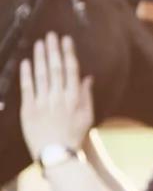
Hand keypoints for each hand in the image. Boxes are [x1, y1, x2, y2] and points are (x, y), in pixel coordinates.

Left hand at [19, 32, 92, 159]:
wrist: (57, 155)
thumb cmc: (74, 136)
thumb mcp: (87, 116)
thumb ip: (86, 95)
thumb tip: (87, 77)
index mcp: (75, 98)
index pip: (71, 70)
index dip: (68, 53)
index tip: (66, 39)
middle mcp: (59, 98)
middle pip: (55, 69)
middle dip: (53, 50)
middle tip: (51, 35)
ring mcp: (43, 103)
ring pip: (41, 75)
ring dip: (40, 58)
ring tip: (39, 43)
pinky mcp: (29, 110)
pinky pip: (27, 89)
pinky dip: (26, 75)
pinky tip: (26, 62)